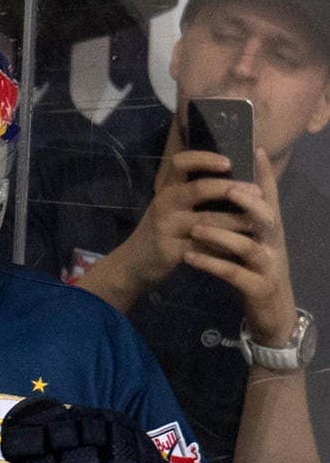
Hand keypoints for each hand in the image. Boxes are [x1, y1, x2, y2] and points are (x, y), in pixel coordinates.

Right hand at [80, 147, 262, 311]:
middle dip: (232, 188)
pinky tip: (240, 248)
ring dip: (235, 220)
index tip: (229, 162)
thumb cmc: (161, 230)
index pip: (181, 163)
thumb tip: (230, 172)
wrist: (133, 264)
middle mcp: (164, 204)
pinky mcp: (169, 251)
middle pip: (200, 189)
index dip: (204, 158)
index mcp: (167, 189)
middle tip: (257, 192)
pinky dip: (224, 247)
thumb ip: (190, 190)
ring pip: (207, 220)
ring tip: (258, 222)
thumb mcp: (168, 206)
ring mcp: (166, 227)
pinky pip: (203, 247)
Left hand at [178, 148, 297, 346]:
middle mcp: (274, 244)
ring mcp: (268, 267)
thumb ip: (241, 222)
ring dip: (222, 235)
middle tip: (227, 190)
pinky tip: (189, 257)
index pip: (270, 198)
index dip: (265, 175)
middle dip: (248, 202)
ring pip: (248, 246)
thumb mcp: (251, 244)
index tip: (254, 148)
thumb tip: (223, 193)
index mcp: (271, 231)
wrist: (273, 314)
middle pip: (267, 218)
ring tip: (195, 227)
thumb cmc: (256, 272)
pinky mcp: (258, 288)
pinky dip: (211, 265)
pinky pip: (233, 274)